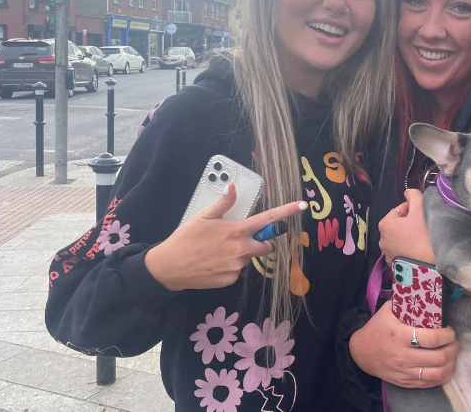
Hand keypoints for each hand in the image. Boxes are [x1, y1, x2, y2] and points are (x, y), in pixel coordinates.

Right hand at [145, 183, 307, 291]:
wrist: (168, 267)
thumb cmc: (184, 239)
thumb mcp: (202, 216)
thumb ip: (223, 204)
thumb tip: (233, 189)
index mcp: (236, 231)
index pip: (268, 220)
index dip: (287, 212)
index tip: (302, 205)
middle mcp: (240, 250)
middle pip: (265, 246)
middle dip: (259, 243)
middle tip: (238, 239)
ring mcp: (236, 267)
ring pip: (248, 258)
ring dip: (240, 254)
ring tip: (217, 251)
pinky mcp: (230, 280)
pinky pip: (237, 271)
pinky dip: (230, 267)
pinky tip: (214, 263)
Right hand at [350, 300, 456, 387]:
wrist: (361, 353)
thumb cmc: (377, 328)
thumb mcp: (388, 311)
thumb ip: (406, 303)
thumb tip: (425, 293)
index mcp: (400, 336)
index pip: (431, 339)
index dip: (447, 335)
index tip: (450, 330)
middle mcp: (403, 356)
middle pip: (439, 357)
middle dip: (453, 348)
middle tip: (454, 341)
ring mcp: (405, 371)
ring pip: (438, 373)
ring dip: (451, 363)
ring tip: (452, 354)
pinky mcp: (405, 382)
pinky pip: (430, 383)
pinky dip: (443, 376)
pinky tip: (445, 367)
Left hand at [379, 189, 435, 264]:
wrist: (429, 267)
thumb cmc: (423, 237)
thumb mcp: (420, 211)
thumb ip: (414, 196)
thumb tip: (408, 191)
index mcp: (385, 224)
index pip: (401, 209)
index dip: (414, 211)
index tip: (422, 217)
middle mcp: (382, 239)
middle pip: (400, 224)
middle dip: (410, 224)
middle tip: (423, 229)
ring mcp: (387, 253)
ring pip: (400, 237)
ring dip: (409, 236)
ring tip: (421, 240)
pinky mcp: (393, 264)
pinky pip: (401, 250)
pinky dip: (408, 249)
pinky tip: (417, 250)